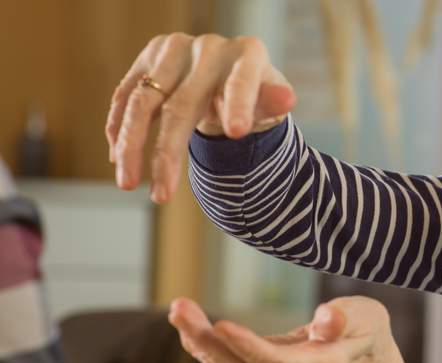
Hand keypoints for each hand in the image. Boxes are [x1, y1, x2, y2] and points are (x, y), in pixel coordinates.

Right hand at [105, 33, 297, 203]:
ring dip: (130, 146)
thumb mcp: (270, 100)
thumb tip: (286, 99)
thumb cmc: (255, 93)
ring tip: (128, 183)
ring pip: (142, 102)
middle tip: (162, 197)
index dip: (239, 106)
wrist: (229, 73)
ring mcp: (173, 50)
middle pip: (181, 105)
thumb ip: (274, 101)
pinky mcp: (148, 59)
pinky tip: (117, 157)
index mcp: (247, 55)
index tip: (238, 134)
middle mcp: (208, 48)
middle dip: (167, 154)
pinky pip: (126, 96)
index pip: (241, 83)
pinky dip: (119, 127)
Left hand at [168, 296, 416, 362]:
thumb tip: (327, 317)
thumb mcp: (368, 318)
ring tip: (179, 309)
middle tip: (181, 307)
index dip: (246, 346)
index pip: (275, 362)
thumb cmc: (366, 334)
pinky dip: (206, 346)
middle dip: (207, 340)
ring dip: (199, 341)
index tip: (220, 324)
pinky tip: (189, 323)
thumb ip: (346, 319)